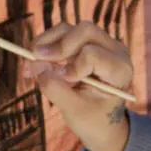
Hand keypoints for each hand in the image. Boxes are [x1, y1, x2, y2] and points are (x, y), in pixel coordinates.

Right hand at [25, 22, 133, 150]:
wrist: (99, 121)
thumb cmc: (93, 119)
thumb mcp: (75, 111)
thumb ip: (56, 90)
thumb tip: (36, 66)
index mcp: (120, 69)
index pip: (93, 55)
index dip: (73, 66)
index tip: (65, 82)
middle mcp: (114, 50)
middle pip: (84, 31)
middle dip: (57, 47)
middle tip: (34, 62)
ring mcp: (100, 43)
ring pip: (68, 29)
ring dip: (46, 45)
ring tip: (30, 66)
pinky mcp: (84, 43)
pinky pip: (61, 34)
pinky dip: (45, 46)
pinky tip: (35, 64)